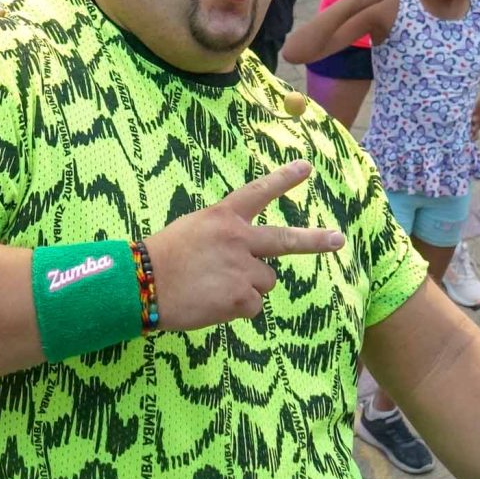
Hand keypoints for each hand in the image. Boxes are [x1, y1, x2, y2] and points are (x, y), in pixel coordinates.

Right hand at [144, 161, 345, 331]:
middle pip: (285, 241)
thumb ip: (223, 236)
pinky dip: (236, 310)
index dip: (283, 180)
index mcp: (223, 217)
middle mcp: (239, 238)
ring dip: (246, 287)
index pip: (258, 192)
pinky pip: (251, 307)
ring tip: (214, 287)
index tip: (306, 168)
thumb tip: (244, 256)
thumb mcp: (192, 229)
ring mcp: (242, 269)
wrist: (141, 284)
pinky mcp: (240, 298)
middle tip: (338, 239)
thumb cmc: (160, 258)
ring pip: (264, 281)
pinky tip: (211, 303)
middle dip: (315, 240)